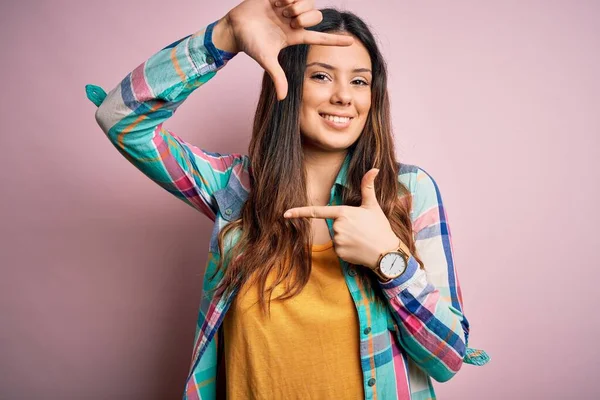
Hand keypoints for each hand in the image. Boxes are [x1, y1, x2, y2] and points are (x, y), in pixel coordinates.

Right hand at [222, 0, 353, 99]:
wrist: (234, 27)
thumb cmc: (250, 44)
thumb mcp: (266, 60)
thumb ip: (277, 77)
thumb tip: (283, 99)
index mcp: (294, 36)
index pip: (319, 38)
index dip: (335, 41)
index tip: (351, 42)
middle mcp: (295, 22)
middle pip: (317, 17)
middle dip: (306, 17)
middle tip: (291, 20)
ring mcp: (288, 8)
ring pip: (308, 2)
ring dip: (297, 6)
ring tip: (281, 10)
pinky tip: (276, 1)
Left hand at [283, 169, 403, 268]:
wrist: (387, 253)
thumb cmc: (380, 227)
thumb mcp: (373, 206)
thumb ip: (368, 187)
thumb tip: (375, 168)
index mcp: (343, 212)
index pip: (316, 211)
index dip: (299, 212)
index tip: (285, 213)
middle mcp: (337, 226)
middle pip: (333, 224)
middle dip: (345, 226)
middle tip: (362, 229)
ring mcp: (337, 240)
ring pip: (336, 236)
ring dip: (346, 237)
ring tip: (361, 238)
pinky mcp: (339, 253)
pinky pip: (338, 248)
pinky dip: (347, 248)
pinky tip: (358, 248)